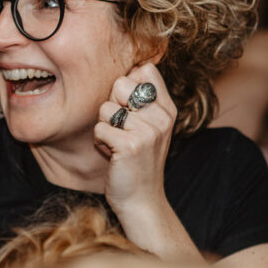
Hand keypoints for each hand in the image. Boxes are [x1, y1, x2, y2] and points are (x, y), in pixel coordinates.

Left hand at [94, 63, 177, 244]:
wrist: (142, 200)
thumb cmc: (137, 160)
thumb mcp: (149, 126)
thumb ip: (142, 99)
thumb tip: (132, 68)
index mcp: (167, 109)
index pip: (145, 70)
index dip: (127, 84)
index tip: (129, 107)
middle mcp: (161, 117)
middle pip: (120, 83)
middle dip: (111, 105)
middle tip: (121, 129)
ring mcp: (148, 131)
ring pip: (105, 108)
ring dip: (104, 126)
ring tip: (117, 143)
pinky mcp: (130, 146)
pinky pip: (99, 128)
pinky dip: (99, 142)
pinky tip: (111, 154)